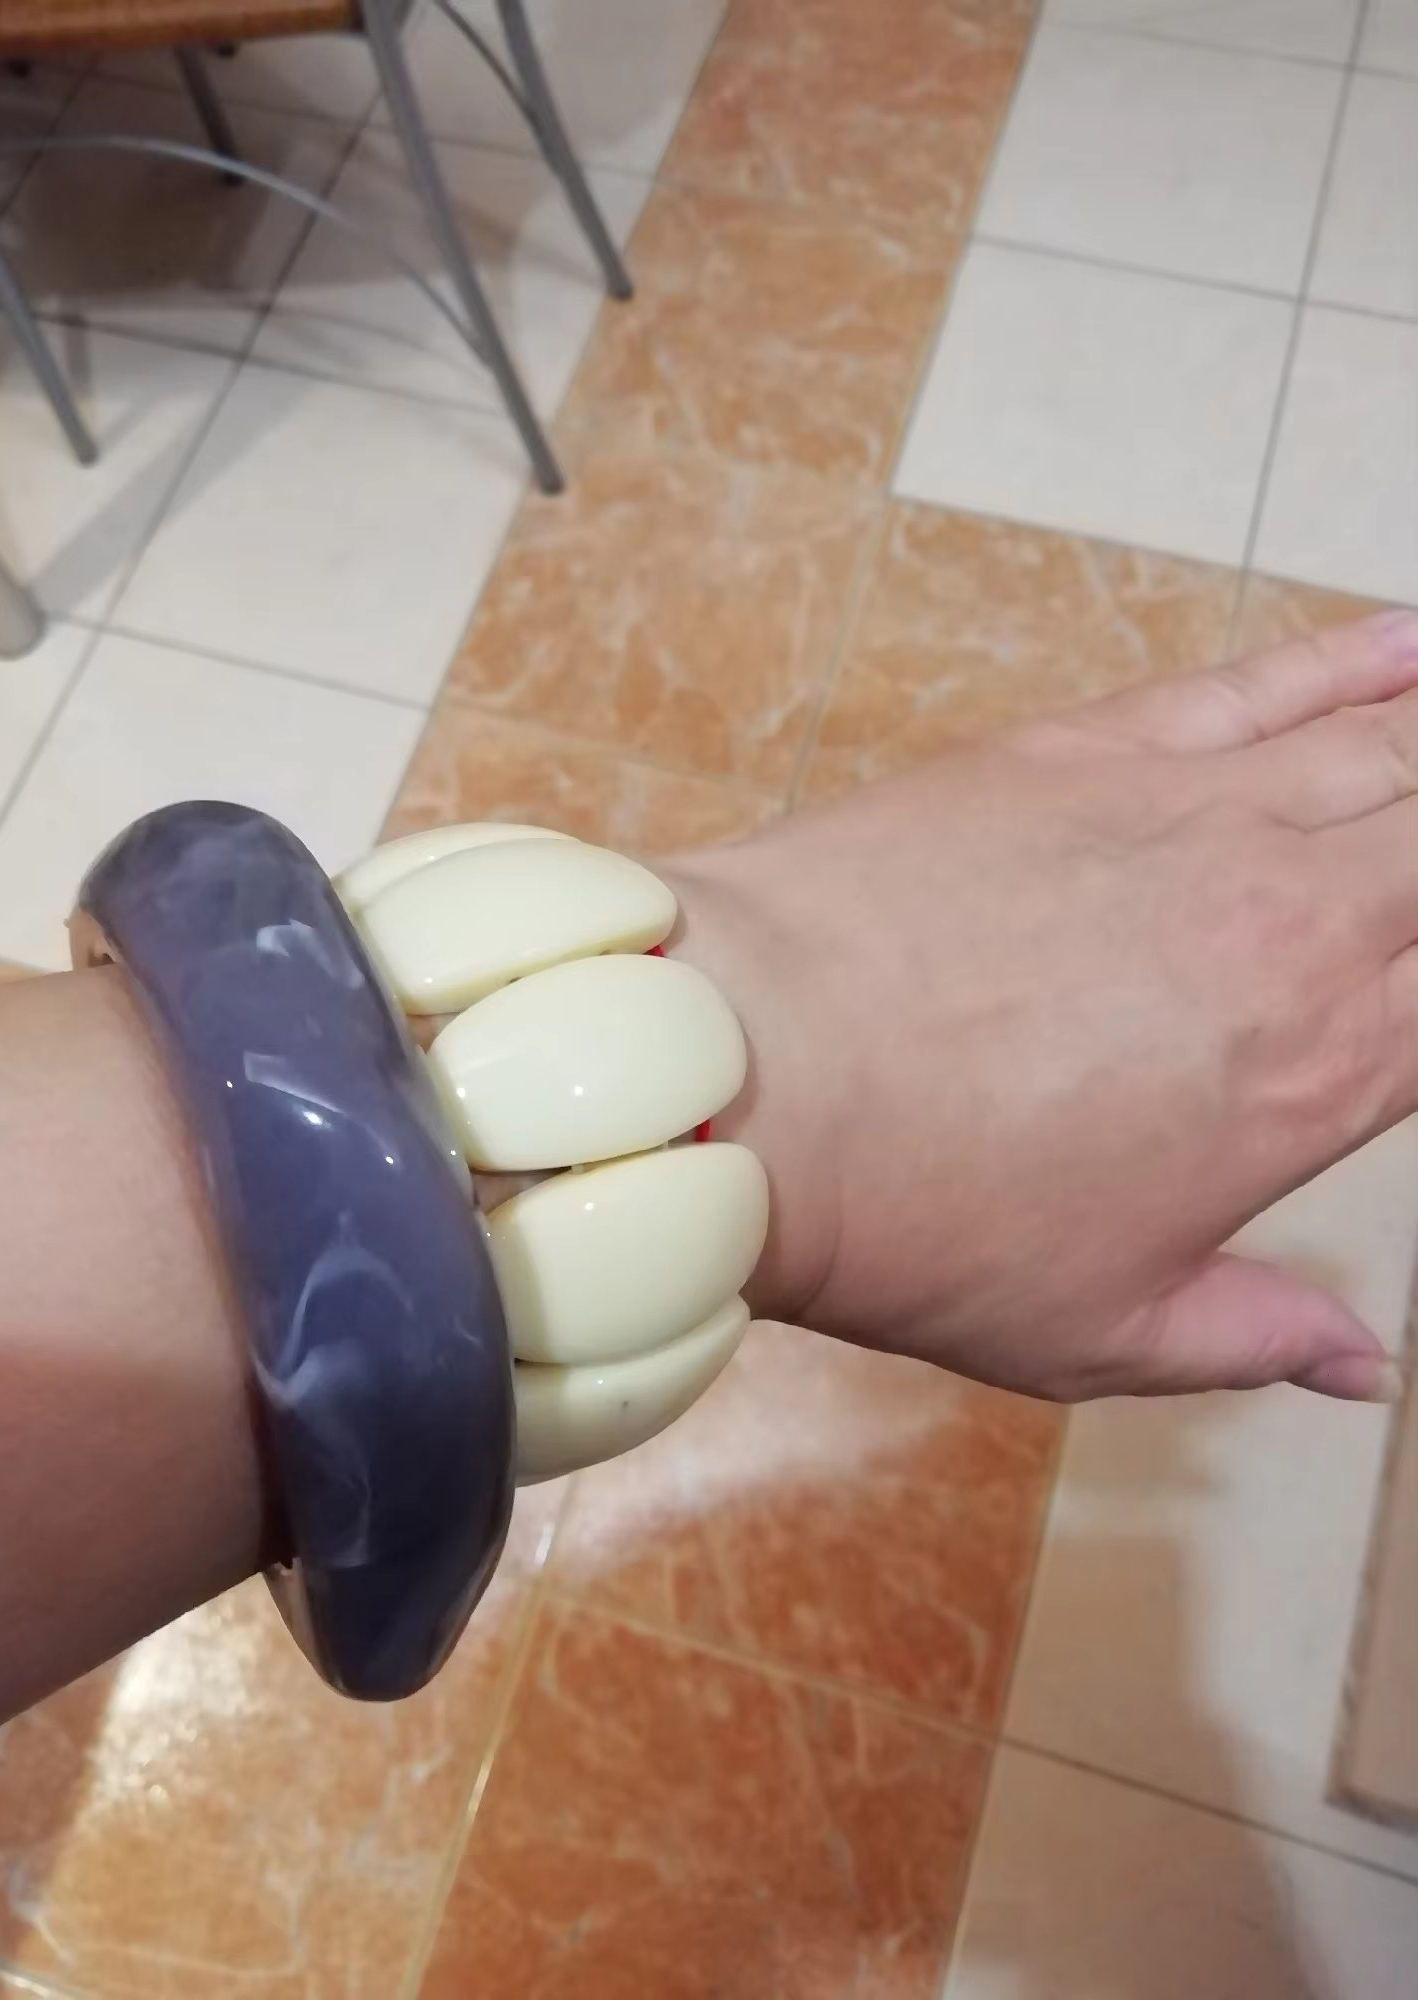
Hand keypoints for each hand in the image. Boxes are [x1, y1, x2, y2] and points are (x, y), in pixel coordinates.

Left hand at [666, 613, 1417, 1402]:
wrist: (749, 1075)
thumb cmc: (913, 1219)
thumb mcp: (1097, 1331)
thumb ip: (1253, 1334)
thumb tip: (1358, 1365)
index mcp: (1320, 1074)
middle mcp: (1296, 924)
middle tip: (1413, 911)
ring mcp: (1199, 814)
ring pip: (1389, 755)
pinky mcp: (1097, 745)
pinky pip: (1268, 681)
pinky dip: (1360, 660)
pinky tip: (1415, 647)